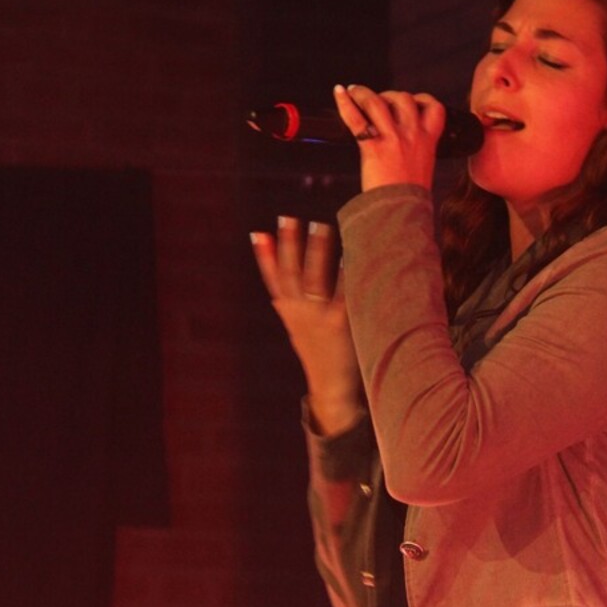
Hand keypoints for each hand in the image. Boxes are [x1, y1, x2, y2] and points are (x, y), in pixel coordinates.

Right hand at [251, 217, 363, 436]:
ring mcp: (319, 318)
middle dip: (289, 245)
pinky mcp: (341, 325)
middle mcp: (299, 314)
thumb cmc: (318, 353)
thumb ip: (288, 305)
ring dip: (316, 251)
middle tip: (289, 218)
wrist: (331, 389)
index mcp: (288, 313)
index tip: (258, 233)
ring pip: (314, 278)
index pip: (272, 279)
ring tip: (322, 226)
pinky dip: (344, 274)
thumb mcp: (297, 328)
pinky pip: (343, 293)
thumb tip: (279, 291)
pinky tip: (349, 255)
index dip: (264, 257)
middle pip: (290, 273)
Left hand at [333, 84, 445, 191]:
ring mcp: (392, 139)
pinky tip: (340, 93)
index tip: (410, 100)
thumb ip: (415, 150)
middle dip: (388, 95)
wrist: (401, 211)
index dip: (421, 99)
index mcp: (427, 141)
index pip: (434, 107)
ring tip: (354, 92)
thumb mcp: (422, 168)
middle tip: (377, 101)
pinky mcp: (373, 147)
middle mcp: (412, 135)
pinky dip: (345, 103)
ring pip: (378, 102)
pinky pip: (356, 118)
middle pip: (402, 98)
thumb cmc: (410, 197)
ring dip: (364, 93)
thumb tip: (403, 142)